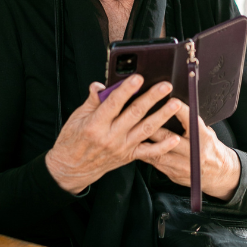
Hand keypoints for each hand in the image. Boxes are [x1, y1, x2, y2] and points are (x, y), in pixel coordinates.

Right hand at [45, 75, 184, 193]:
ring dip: (162, 116)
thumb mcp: (76, 118)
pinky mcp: (128, 156)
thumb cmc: (72, 141)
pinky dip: (163, 146)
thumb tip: (99, 85)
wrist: (71, 169)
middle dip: (152, 98)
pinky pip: (149, 152)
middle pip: (134, 114)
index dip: (127, 90)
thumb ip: (91, 101)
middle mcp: (110, 137)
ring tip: (174, 104)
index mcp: (95, 125)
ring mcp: (122, 148)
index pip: (114, 103)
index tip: (138, 78)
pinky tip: (175, 138)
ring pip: (145, 130)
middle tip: (165, 86)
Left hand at [139, 102, 240, 200]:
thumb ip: (193, 122)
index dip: (178, 109)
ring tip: (132, 132)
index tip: (169, 99)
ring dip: (144, 142)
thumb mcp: (207, 131)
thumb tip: (176, 105)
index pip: (190, 120)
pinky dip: (145, 154)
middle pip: (168, 137)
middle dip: (152, 126)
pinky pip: (156, 164)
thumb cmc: (210, 147)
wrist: (219, 173)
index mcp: (204, 137)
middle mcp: (194, 151)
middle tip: (139, 115)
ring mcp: (184, 165)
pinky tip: (136, 147)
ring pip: (158, 152)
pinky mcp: (175, 174)